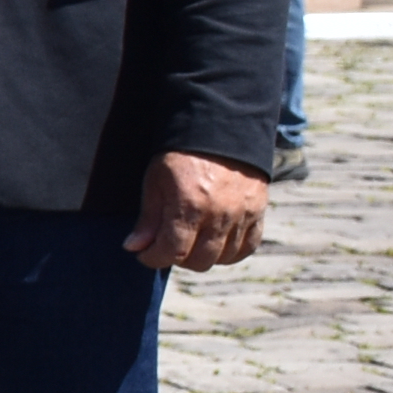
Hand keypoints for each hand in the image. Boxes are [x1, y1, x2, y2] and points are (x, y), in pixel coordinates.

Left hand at [125, 150, 267, 273]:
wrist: (221, 131)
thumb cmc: (181, 156)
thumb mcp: (155, 181)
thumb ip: (148, 218)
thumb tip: (135, 247)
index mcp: (189, 206)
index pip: (172, 251)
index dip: (153, 259)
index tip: (145, 254)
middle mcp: (218, 215)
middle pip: (199, 261)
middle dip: (177, 258)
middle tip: (167, 245)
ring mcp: (242, 215)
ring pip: (223, 258)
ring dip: (203, 257)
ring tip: (190, 242)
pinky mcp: (258, 212)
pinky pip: (248, 247)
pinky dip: (231, 253)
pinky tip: (216, 245)